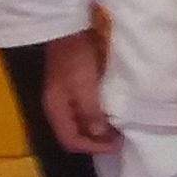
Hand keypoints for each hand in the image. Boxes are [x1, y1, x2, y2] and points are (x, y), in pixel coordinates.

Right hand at [39, 29, 118, 155]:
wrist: (69, 29)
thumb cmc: (76, 58)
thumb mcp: (84, 87)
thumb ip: (90, 111)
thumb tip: (99, 134)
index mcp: (56, 110)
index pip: (70, 141)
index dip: (93, 147)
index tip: (116, 145)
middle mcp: (58, 107)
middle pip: (74, 134)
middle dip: (96, 141)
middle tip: (120, 139)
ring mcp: (65, 97)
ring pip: (80, 123)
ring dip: (98, 129)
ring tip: (119, 129)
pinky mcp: (74, 87)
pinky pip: (85, 110)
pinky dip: (98, 116)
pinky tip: (112, 112)